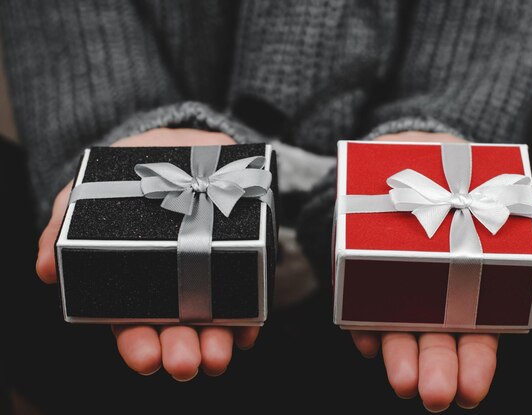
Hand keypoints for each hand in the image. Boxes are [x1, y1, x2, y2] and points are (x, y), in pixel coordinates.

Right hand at [36, 128, 260, 380]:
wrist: (170, 147)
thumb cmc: (123, 181)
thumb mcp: (83, 197)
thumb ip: (62, 229)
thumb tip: (44, 268)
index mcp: (133, 287)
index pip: (132, 326)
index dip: (137, 345)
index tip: (146, 358)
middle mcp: (172, 292)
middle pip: (175, 332)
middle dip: (180, 351)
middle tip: (185, 362)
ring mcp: (208, 278)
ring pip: (213, 322)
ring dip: (217, 342)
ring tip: (218, 353)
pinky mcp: (241, 261)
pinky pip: (247, 295)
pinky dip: (249, 317)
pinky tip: (248, 331)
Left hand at [350, 131, 531, 411]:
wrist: (419, 152)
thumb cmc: (472, 183)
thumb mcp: (510, 200)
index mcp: (472, 294)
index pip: (476, 339)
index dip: (475, 365)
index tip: (470, 387)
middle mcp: (433, 300)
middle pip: (436, 344)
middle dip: (436, 370)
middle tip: (434, 394)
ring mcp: (394, 287)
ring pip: (397, 331)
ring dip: (399, 357)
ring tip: (402, 379)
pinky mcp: (360, 272)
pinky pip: (358, 303)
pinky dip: (361, 323)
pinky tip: (365, 340)